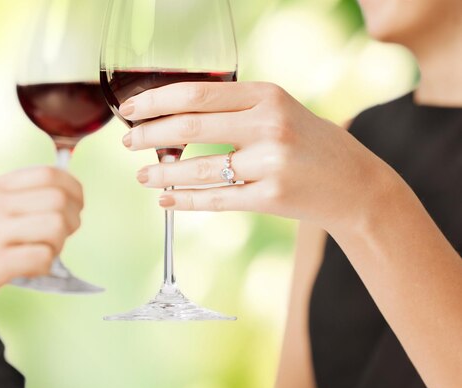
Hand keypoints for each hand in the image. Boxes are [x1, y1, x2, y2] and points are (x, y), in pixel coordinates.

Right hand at [0, 166, 82, 327]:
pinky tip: (33, 268)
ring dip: (60, 243)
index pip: (47, 173)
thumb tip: (56, 197)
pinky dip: (46, 265)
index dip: (73, 187)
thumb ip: (9, 198)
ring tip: (46, 252)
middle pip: (58, 199)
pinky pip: (42, 258)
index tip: (76, 203)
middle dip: (73, 218)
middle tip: (65, 233)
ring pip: (55, 226)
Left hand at [121, 82, 398, 231]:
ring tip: (142, 176)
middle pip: (191, 125)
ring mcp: (271, 162)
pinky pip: (216, 199)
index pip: (197, 92)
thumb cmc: (309, 144)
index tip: (131, 108)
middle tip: (127, 142)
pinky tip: (166, 201)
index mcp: (267, 95)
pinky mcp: (271, 197)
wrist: (355, 184)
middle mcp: (269, 124)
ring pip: (200, 168)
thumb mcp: (278, 112)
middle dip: (150, 134)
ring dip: (162, 174)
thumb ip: (234, 110)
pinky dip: (185, 200)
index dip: (156, 100)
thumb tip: (172, 120)